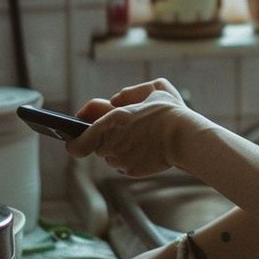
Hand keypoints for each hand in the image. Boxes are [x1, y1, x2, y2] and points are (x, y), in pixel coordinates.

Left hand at [67, 79, 189, 176]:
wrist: (187, 138)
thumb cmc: (172, 111)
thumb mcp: (155, 88)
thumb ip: (130, 93)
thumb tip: (115, 100)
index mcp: (112, 119)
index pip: (80, 139)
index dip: (73, 141)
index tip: (70, 141)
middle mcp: (113, 141)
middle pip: (97, 146)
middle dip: (105, 139)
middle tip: (122, 132)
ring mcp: (122, 158)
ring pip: (111, 157)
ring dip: (118, 149)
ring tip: (139, 139)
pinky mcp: (133, 171)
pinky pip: (125, 166)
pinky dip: (132, 159)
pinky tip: (147, 150)